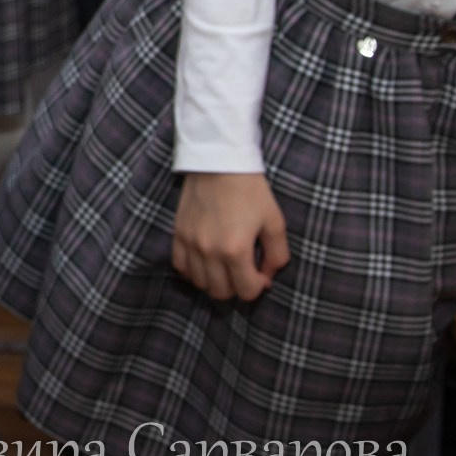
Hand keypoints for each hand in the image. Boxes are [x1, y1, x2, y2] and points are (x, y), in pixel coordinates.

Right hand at [172, 172, 289, 301]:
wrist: (220, 163)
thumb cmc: (251, 191)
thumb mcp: (275, 222)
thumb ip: (277, 255)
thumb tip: (268, 275)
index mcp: (236, 250)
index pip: (246, 291)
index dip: (259, 287)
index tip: (262, 274)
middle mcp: (209, 251)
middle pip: (221, 292)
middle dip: (237, 287)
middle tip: (245, 272)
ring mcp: (190, 243)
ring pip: (199, 282)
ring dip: (215, 281)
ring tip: (225, 268)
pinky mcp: (178, 233)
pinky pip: (180, 266)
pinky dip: (193, 271)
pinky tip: (205, 261)